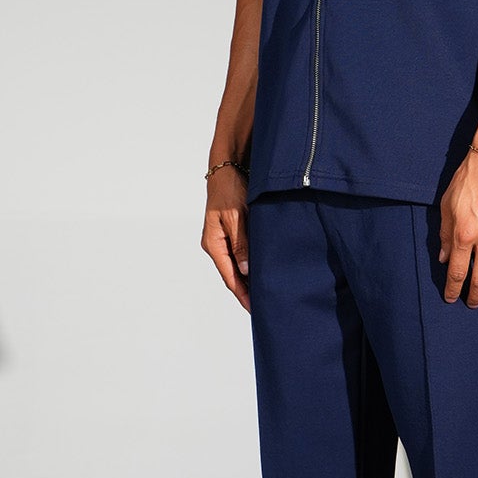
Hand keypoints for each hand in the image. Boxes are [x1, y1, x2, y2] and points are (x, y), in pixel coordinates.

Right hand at [202, 167, 250, 312]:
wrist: (228, 168)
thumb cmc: (230, 189)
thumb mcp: (237, 217)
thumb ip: (241, 244)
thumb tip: (246, 271)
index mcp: (213, 243)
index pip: (230, 277)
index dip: (242, 295)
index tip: (254, 309)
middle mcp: (216, 244)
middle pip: (232, 275)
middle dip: (246, 292)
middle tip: (263, 307)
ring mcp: (223, 239)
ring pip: (237, 266)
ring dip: (249, 280)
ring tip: (264, 294)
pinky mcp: (231, 232)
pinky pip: (240, 255)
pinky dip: (249, 266)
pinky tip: (260, 272)